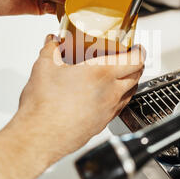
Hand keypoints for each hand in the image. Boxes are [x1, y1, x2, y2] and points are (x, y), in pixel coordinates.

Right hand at [0, 34, 144, 178]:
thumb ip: (51, 49)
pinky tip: (105, 96)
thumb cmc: (43, 106)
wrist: (39, 137)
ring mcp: (108, 111)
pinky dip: (119, 98)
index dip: (140, 51)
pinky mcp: (102, 124)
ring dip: (129, 82)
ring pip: (130, 93)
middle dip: (136, 65)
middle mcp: (110, 93)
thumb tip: (53, 42)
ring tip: (119, 75)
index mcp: (102, 74)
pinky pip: (119, 107)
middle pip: (137, 76)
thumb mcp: (44, 67)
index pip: (135, 60)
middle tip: (128, 58)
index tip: (137, 47)